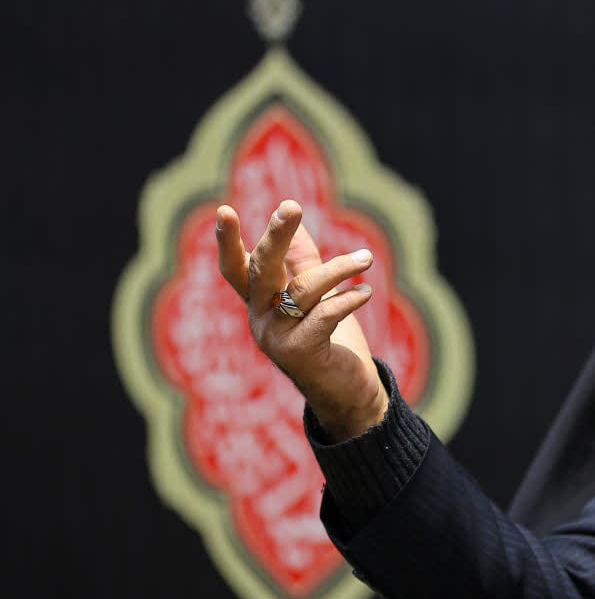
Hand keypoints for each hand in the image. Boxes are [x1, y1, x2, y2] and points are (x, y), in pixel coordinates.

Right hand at [215, 199, 387, 440]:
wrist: (346, 392)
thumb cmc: (330, 341)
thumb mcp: (314, 297)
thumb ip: (303, 264)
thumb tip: (295, 225)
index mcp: (260, 302)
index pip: (236, 268)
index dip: (227, 241)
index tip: (224, 209)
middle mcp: (261, 318)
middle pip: (262, 270)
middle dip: (276, 236)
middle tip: (290, 206)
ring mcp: (277, 338)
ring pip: (304, 290)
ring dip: (338, 269)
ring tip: (367, 258)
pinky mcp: (300, 353)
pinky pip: (325, 315)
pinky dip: (347, 300)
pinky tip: (365, 293)